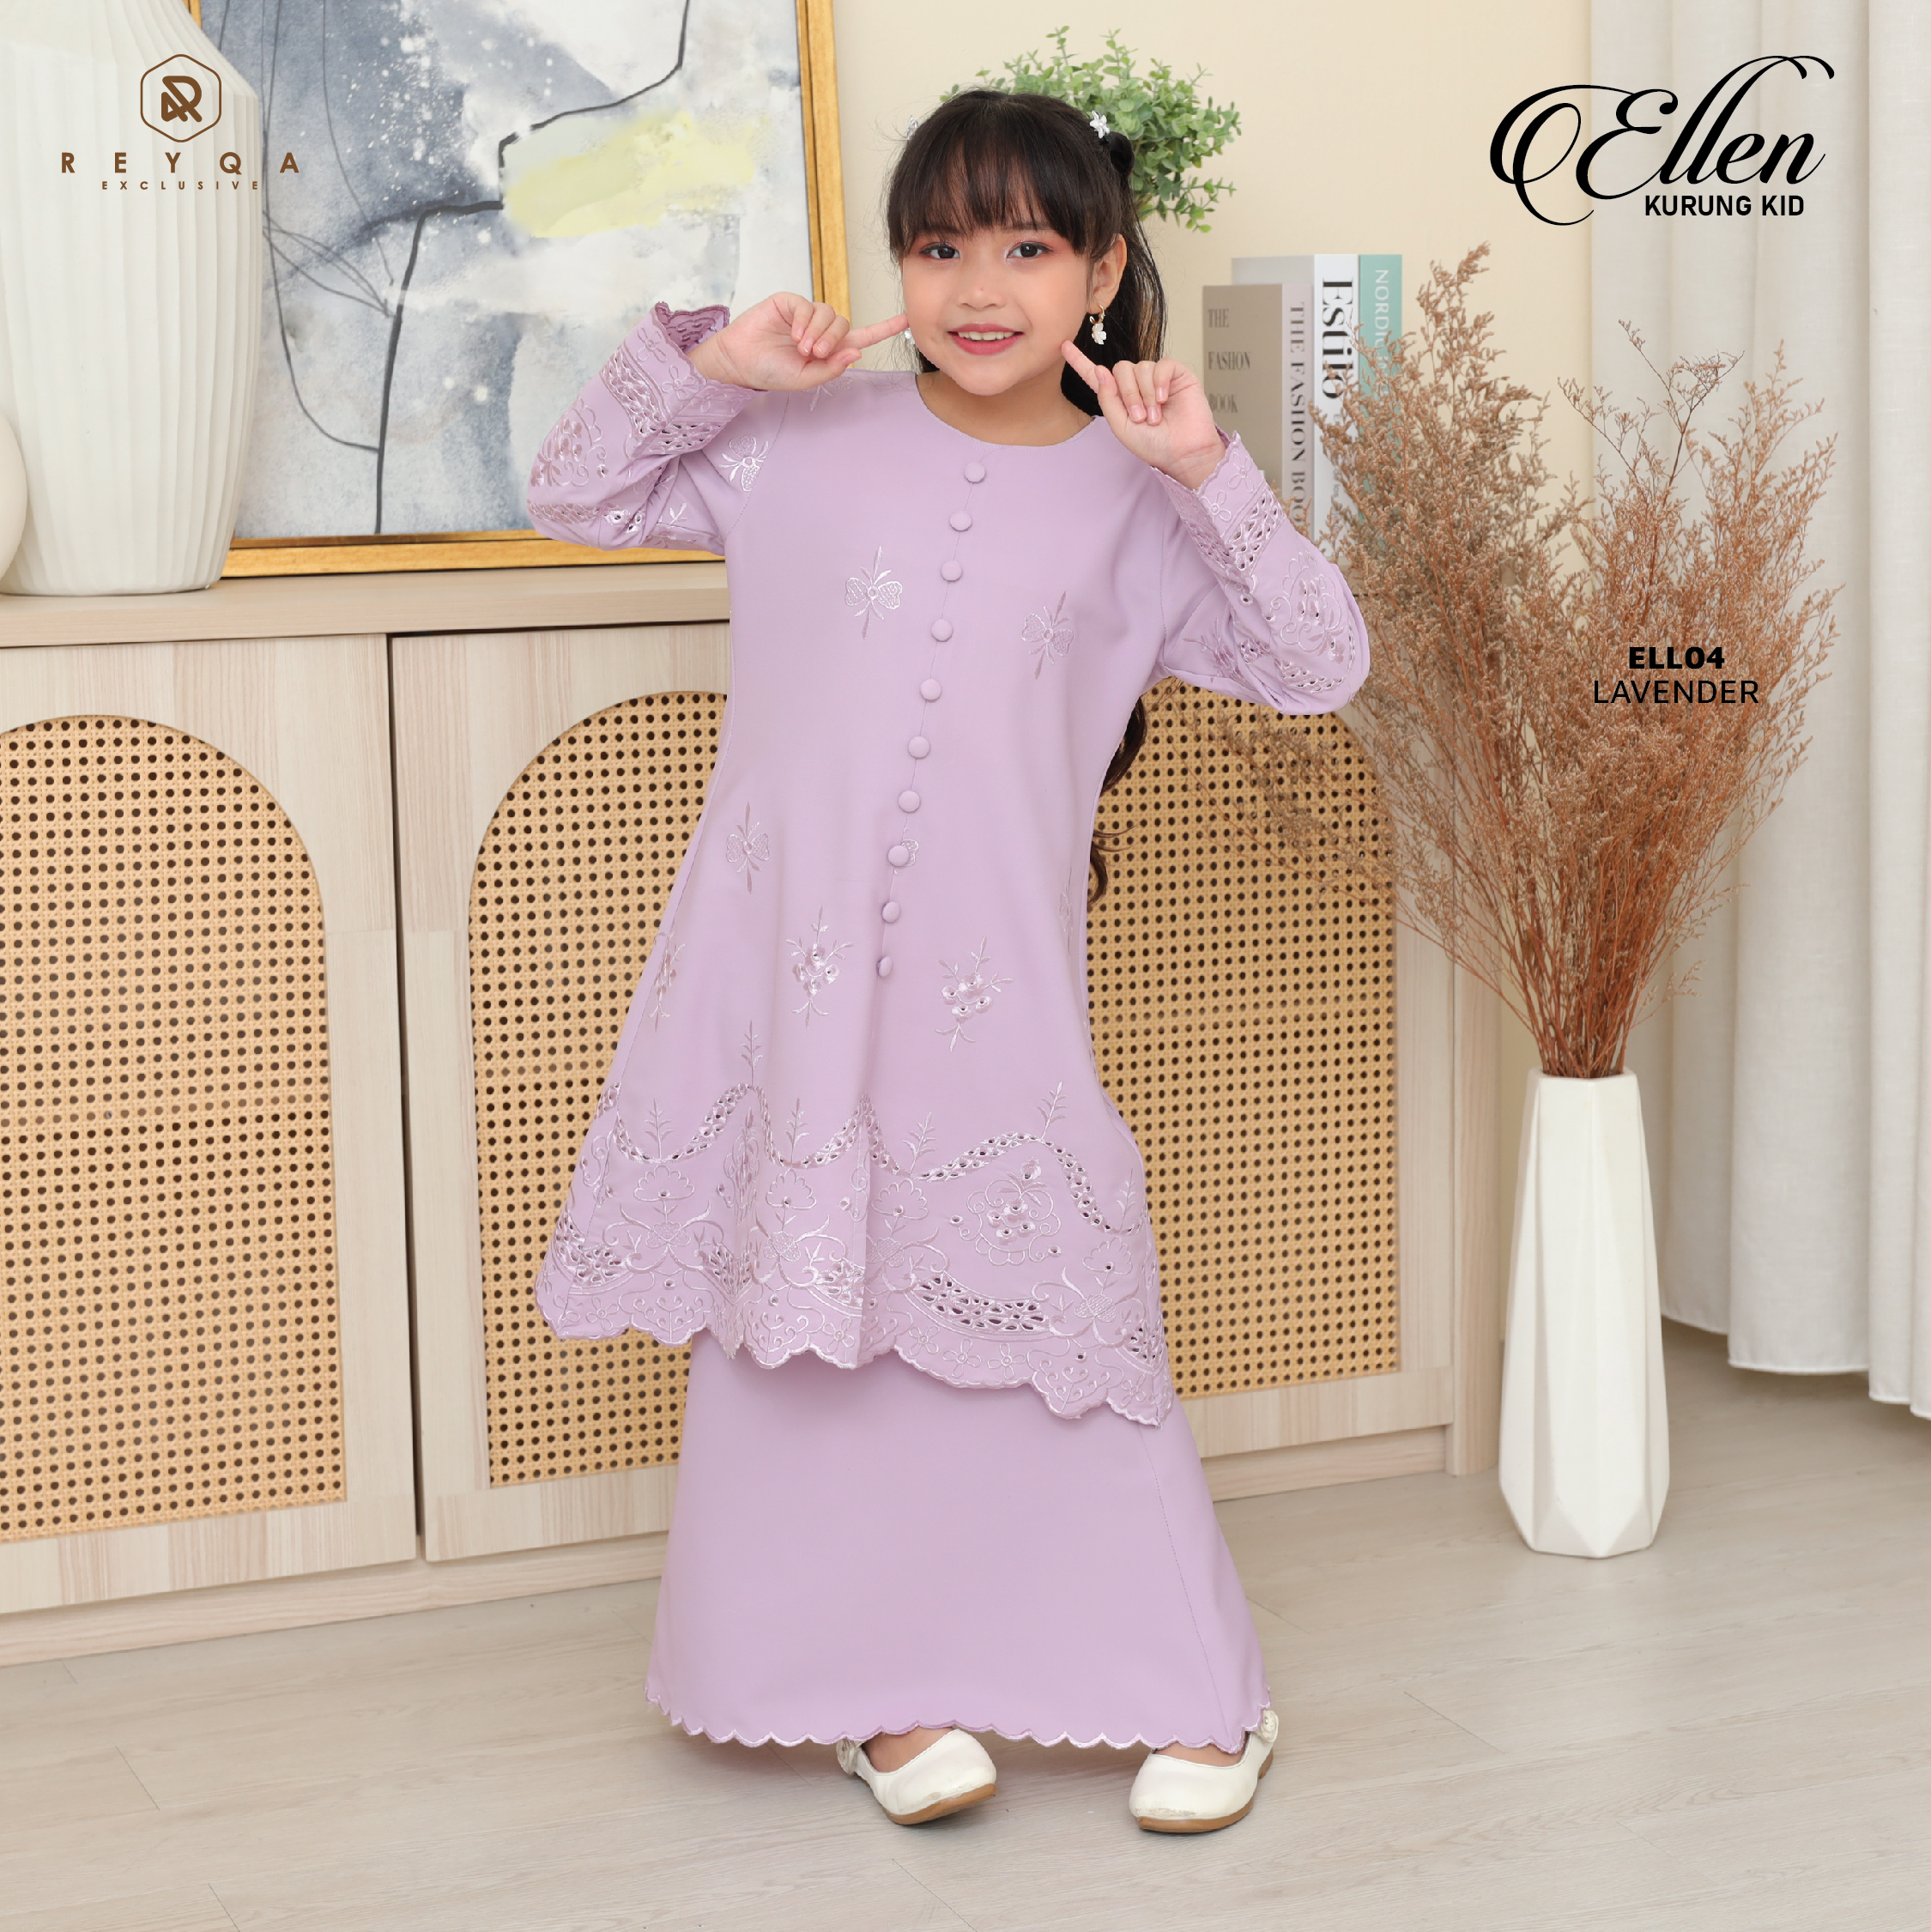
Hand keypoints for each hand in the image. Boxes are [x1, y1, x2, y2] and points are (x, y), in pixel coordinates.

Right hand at [687, 292, 906, 390]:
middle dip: (833, 341)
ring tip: (801, 348)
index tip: (907, 319)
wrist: (739, 361)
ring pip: (829, 314)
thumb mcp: (805, 379)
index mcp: (829, 350)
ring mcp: (806, 315)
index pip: (863, 336)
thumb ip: (831, 368)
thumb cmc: (770, 373)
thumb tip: (857, 351)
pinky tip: (793, 335)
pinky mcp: (791, 303)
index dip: (885, 328)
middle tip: (814, 354)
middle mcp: (821, 330)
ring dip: (819, 333)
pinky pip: (809, 306)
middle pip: (845, 325)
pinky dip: (805, 322)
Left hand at [1061, 343, 1224, 490]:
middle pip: (1121, 368)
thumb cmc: (1154, 445)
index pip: (1096, 375)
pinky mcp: (1176, 374)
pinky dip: (1159, 381)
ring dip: (1145, 393)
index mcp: (1119, 398)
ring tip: (1155, 415)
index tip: (1063, 346)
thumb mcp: (1121, 427)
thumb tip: (1101, 370)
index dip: (1079, 361)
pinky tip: (1164, 399)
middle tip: (1140, 417)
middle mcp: (1136, 384)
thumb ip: (1108, 400)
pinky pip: (1162, 364)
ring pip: (1141, 367)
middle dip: (1128, 393)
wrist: (1183, 452)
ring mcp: (1156, 377)